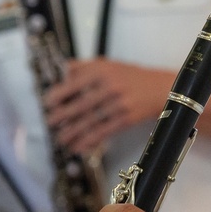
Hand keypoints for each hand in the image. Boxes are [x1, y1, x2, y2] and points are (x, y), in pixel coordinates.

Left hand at [44, 58, 173, 153]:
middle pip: (82, 104)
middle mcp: (111, 86)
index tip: (48, 102)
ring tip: (61, 139)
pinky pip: (104, 131)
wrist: (162, 88)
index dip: (60, 93)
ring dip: (73, 132)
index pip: (77, 82)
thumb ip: (86, 66)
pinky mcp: (127, 118)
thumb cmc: (133, 76)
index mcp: (104, 70)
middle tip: (50, 122)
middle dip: (63, 115)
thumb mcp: (110, 65)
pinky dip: (90, 140)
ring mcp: (120, 103)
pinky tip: (79, 146)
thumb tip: (64, 71)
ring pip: (92, 120)